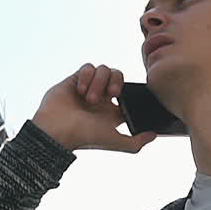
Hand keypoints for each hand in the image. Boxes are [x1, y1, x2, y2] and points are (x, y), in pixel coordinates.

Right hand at [32, 64, 157, 152]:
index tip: (123, 98)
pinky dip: (87, 76)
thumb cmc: (84, 137)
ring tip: (90, 99)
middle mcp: (101, 98)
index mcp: (111, 111)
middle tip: (112, 94)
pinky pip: (88, 67)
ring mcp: (87, 87)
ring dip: (99, 82)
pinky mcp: (74, 79)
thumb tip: (154, 135)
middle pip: (118, 76)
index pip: (127, 93)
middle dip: (117, 82)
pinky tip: (80, 90)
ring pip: (103, 69)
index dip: (128, 91)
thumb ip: (136, 142)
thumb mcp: (114, 141)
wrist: (56, 130)